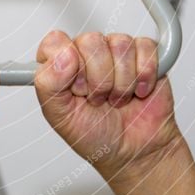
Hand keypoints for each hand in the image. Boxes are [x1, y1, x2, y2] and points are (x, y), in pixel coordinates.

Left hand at [34, 30, 180, 184]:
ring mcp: (116, 53)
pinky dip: (144, 77)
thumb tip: (62, 55)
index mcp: (61, 64)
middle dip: (98, 79)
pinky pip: (145, 49)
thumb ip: (49, 83)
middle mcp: (87, 54)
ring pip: (120, 45)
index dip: (68, 64)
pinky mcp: (145, 55)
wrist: (134, 153)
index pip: (56, 42)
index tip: (76, 88)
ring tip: (117, 98)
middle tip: (98, 99)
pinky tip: (138, 92)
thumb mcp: (60, 116)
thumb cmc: (94, 135)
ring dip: (121, 82)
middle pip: (91, 41)